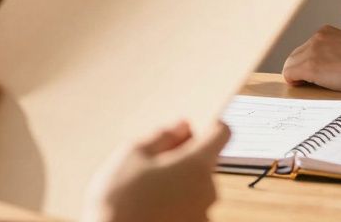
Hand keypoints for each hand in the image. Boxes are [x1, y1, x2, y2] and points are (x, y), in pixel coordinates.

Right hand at [83, 121, 229, 221]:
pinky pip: (190, 211)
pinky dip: (176, 208)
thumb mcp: (133, 154)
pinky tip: (150, 210)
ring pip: (196, 189)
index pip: (221, 132)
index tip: (190, 132)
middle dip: (184, 160)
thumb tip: (182, 127)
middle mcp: (208, 191)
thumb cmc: (119, 200)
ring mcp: (203, 215)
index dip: (207, 126)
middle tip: (151, 167)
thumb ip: (163, 136)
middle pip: (205, 163)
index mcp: (197, 165)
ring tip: (145, 194)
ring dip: (179, 186)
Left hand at [282, 26, 340, 92]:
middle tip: (316, 84)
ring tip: (317, 87)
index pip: (305, 49)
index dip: (308, 64)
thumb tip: (323, 69)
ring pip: (290, 66)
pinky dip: (296, 83)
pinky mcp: (311, 65)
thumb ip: (334, 54)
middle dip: (301, 71)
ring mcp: (313, 50)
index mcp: (326, 32)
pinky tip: (308, 87)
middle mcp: (316, 37)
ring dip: (299, 78)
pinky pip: (290, 75)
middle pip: (294, 57)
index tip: (318, 75)